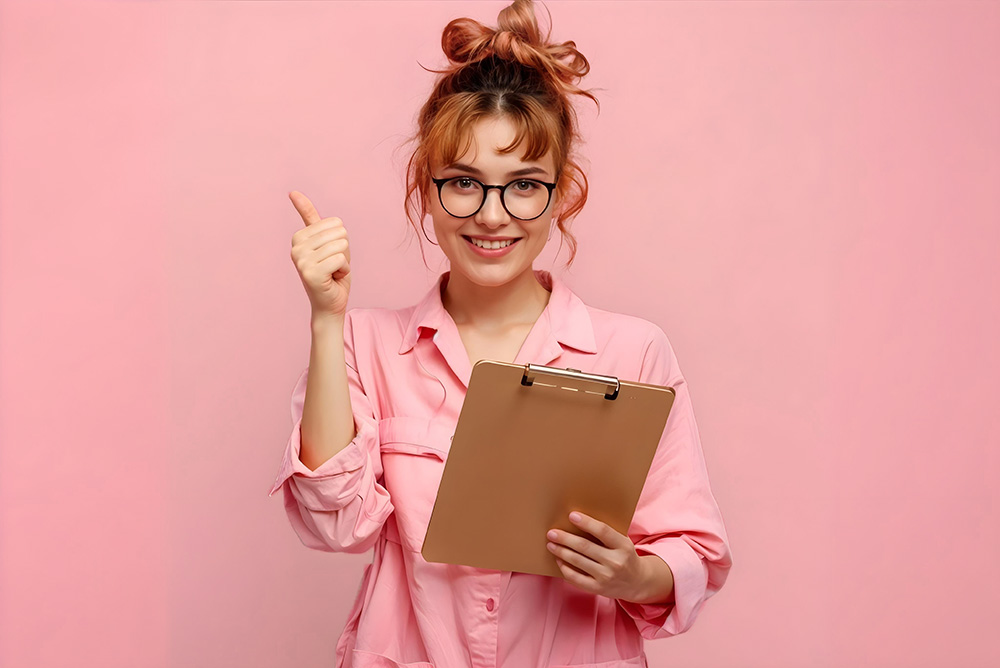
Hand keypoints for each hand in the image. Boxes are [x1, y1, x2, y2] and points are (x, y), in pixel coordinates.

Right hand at [289, 190, 352, 319]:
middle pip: (340, 232)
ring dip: (344, 262)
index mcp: (299, 237)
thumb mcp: (325, 242)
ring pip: (342, 245)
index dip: (340, 241)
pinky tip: (333, 279)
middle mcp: (296, 248)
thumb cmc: (331, 273)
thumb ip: (310, 218)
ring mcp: (301, 261)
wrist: (330, 305)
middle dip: (344, 251)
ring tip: (332, 272)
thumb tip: (292, 192)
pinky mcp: (310, 273)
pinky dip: (343, 270)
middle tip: (333, 266)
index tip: (329, 256)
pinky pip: (341, 259)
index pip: (335, 222)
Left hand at [546, 511, 646, 600]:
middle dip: (565, 538)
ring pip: (578, 561)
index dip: (586, 522)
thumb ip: (606, 533)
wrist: (637, 582)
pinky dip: (565, 568)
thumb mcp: (623, 542)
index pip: (603, 531)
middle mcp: (615, 562)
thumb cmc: (625, 556)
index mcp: (623, 546)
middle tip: (552, 532)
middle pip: (585, 547)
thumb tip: (579, 520)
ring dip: (561, 551)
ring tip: (551, 544)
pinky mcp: (598, 589)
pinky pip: (576, 578)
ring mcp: (606, 577)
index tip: (571, 515)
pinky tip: (559, 560)